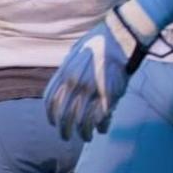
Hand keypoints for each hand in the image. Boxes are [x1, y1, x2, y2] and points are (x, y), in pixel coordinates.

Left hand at [43, 5, 153, 140]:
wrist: (121, 35)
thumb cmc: (99, 42)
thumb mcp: (75, 54)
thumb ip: (68, 71)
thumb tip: (64, 86)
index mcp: (64, 73)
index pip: (51, 101)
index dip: (51, 115)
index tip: (53, 123)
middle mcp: (75, 83)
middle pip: (64, 115)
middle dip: (64, 130)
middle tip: (66, 137)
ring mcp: (92, 90)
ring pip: (83, 120)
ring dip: (83, 133)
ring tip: (86, 137)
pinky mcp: (110, 94)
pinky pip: (102, 116)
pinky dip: (101, 126)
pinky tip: (102, 130)